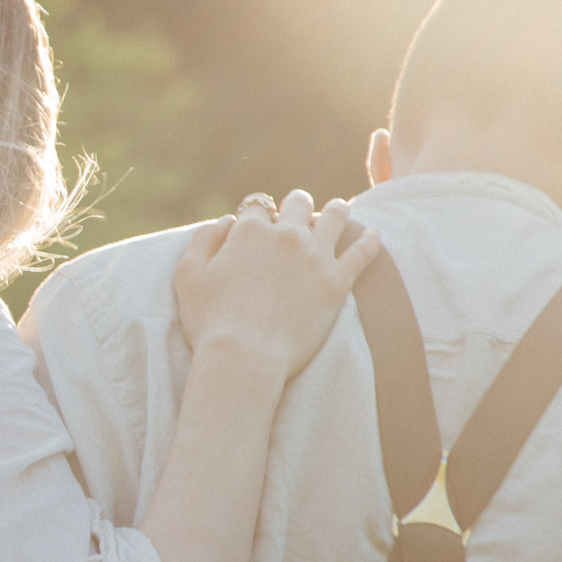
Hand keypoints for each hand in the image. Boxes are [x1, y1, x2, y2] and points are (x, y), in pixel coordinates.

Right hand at [176, 189, 378, 380]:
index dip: (256, 215)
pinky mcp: (337, 281)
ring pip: (335, 217)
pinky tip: (373, 235)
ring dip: (335, 210)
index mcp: (250, 231)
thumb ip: (203, 239)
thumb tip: (226, 221)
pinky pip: (362, 252)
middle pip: (298, 204)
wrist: (245, 357)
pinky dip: (370, 240)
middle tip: (298, 210)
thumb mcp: (187, 275)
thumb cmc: (210, 321)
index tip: (258, 225)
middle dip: (296, 205)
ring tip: (339, 210)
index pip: (257, 208)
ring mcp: (316, 256)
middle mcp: (286, 235)